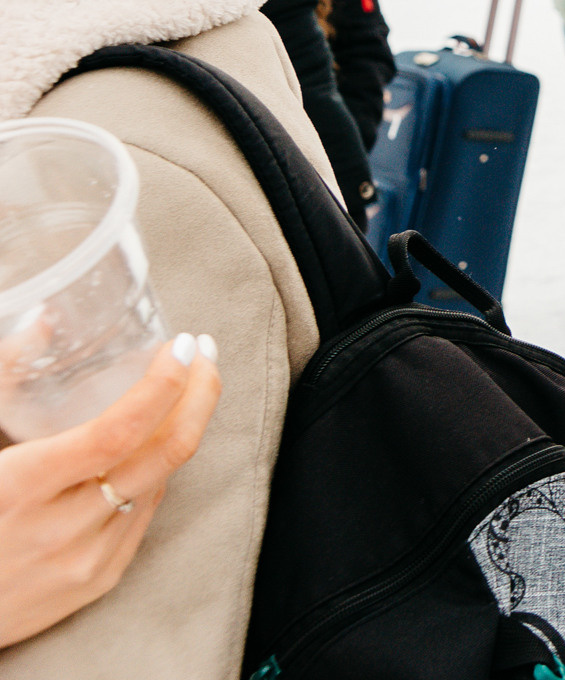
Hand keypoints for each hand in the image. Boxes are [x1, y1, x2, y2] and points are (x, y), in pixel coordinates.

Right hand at [0, 335, 220, 646]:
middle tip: (204, 356)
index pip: (118, 430)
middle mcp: (62, 528)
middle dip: (200, 395)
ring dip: (177, 432)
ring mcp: (86, 560)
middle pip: (165, 453)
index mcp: (22, 488)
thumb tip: (44, 321)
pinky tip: (143, 453)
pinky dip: (150, 477)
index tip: (183, 346)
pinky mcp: (98, 581)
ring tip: (177, 394)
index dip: (163, 384)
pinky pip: (142, 517)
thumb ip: (3, 381)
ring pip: (160, 481)